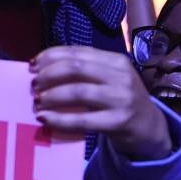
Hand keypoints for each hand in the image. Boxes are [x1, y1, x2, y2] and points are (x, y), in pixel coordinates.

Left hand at [30, 45, 170, 159]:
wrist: (149, 127)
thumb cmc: (119, 100)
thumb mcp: (108, 79)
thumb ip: (84, 71)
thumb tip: (41, 68)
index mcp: (115, 60)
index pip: (77, 51)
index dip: (50, 56)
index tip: (31, 65)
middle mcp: (120, 75)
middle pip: (76, 68)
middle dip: (49, 75)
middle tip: (33, 85)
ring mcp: (122, 98)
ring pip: (78, 91)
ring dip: (52, 96)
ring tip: (37, 102)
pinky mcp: (119, 121)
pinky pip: (82, 120)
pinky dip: (59, 119)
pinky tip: (44, 118)